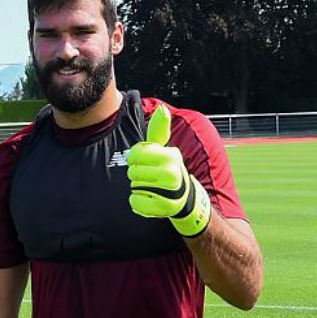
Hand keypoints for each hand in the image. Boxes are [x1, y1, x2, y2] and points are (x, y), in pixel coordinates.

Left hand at [126, 104, 211, 236]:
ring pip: (134, 187)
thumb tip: (162, 108)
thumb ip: (159, 130)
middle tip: (148, 176)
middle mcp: (172, 173)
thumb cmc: (167, 169)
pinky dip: (137, 201)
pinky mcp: (163, 209)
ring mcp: (170, 193)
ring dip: (138, 187)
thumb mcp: (164, 149)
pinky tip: (148, 198)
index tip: (143, 161)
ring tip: (151, 186)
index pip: (134, 154)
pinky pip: (135, 202)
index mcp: (170, 156)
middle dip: (136, 174)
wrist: (184, 197)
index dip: (134, 158)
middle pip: (132, 172)